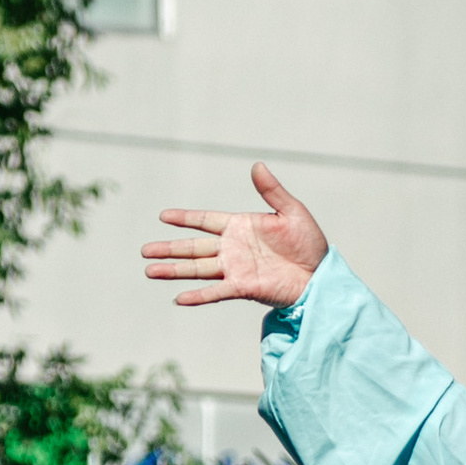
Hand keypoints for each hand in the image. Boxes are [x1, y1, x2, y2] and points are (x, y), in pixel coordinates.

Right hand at [141, 164, 328, 308]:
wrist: (320, 275)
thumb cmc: (309, 243)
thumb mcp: (292, 211)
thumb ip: (272, 191)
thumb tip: (257, 165)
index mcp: (240, 226)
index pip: (206, 221)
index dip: (185, 218)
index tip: (163, 216)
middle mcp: (233, 248)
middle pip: (194, 247)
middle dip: (169, 248)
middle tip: (145, 251)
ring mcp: (235, 269)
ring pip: (198, 269)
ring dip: (174, 270)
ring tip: (150, 271)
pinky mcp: (243, 287)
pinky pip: (216, 291)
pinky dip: (198, 296)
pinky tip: (179, 298)